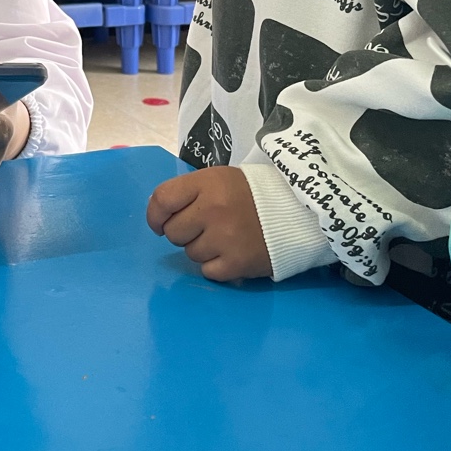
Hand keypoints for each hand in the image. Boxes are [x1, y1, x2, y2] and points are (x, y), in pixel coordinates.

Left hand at [146, 166, 270, 281]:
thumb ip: (187, 192)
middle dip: (183, 231)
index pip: (162, 200)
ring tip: (223, 237)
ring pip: (190, 253)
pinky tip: (231, 252)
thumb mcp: (218, 179)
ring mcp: (224, 238)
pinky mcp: (237, 264)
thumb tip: (157, 214)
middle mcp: (212, 210)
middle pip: (172, 232)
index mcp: (207, 184)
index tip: (159, 222)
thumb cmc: (250, 194)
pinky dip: (216, 265)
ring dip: (201, 248)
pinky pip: (207, 271)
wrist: (295, 213)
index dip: (155, 214)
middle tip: (203, 226)